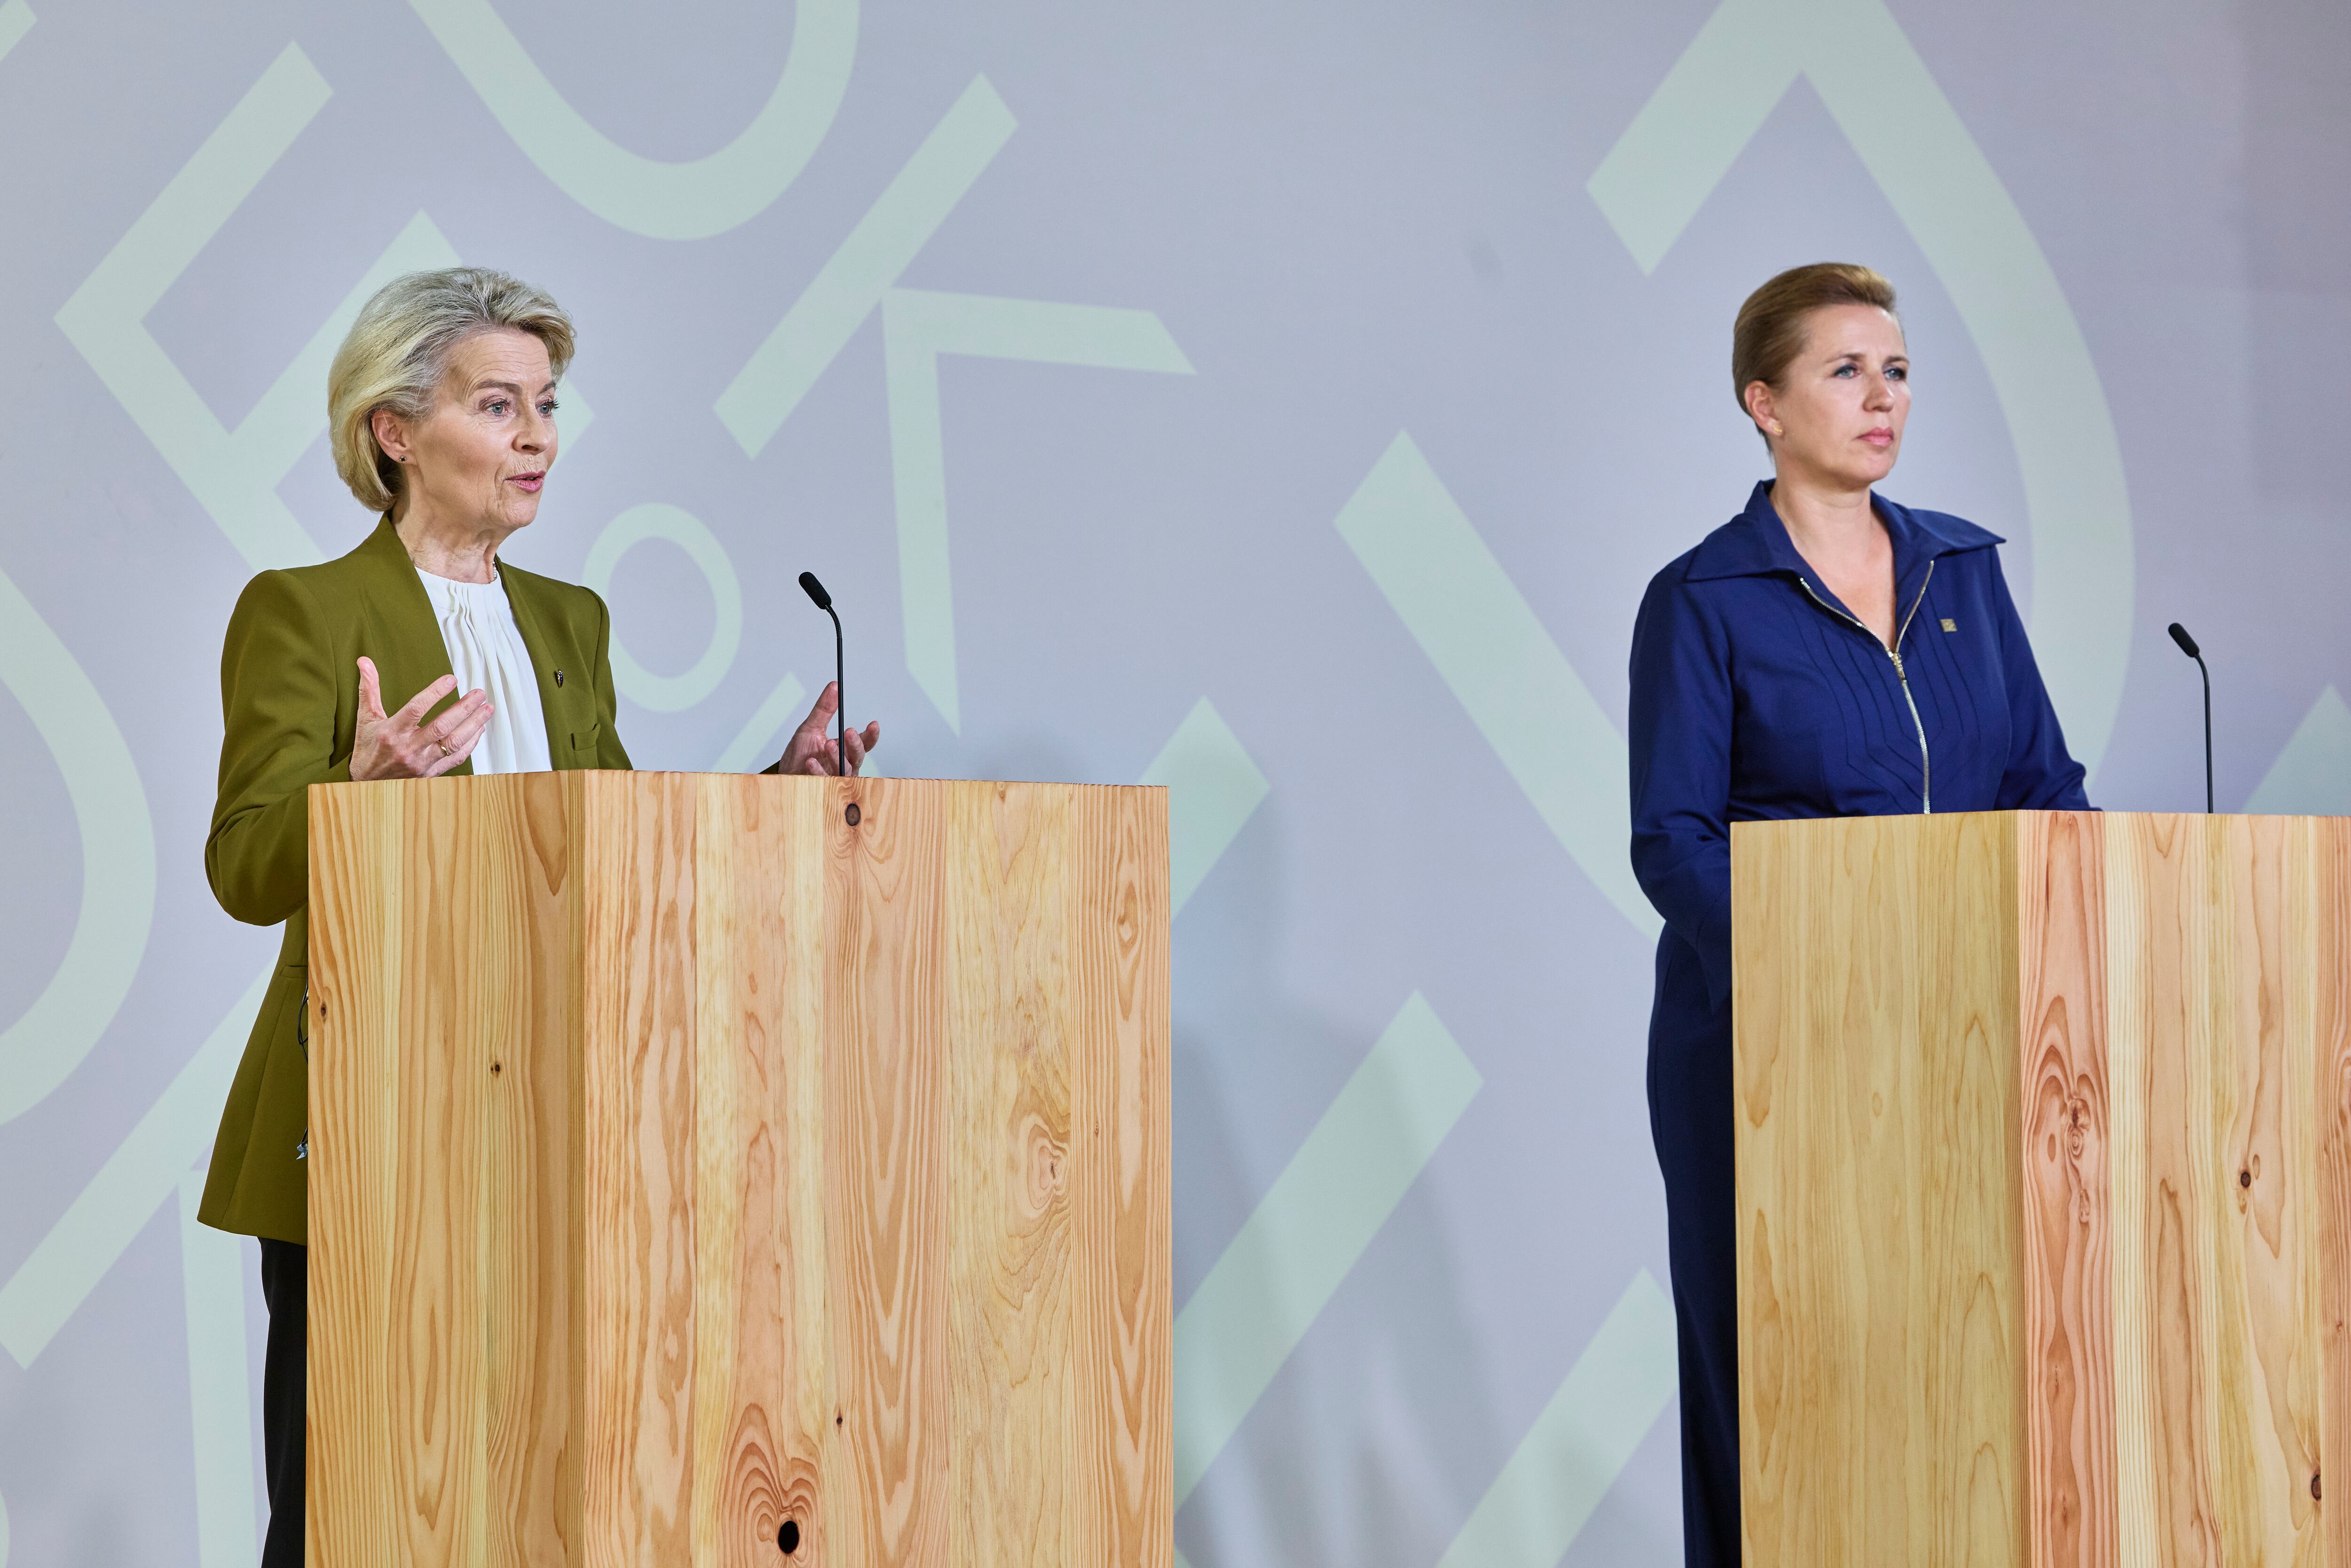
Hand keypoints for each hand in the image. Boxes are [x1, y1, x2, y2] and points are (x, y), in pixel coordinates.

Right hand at [350, 657, 492, 781]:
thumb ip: (369, 690)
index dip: (435, 693)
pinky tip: (479, 729)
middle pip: (442, 726)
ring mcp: (421, 763)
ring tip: (487, 709)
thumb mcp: (366, 718)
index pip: (416, 709)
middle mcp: (408, 748)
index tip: (451, 679)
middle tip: (480, 694)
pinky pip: (456, 758)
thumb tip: (364, 661)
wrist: (367, 785)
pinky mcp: (431, 773)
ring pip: (454, 743)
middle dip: (464, 709)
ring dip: (474, 725)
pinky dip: (471, 743)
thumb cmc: (368, 749)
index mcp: (391, 732)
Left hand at [776, 681, 879, 775]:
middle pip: (858, 756)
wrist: (785, 773)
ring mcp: (834, 775)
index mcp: (843, 748)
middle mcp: (842, 762)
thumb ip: (824, 708)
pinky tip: (811, 762)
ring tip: (828, 745)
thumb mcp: (811, 726)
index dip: (870, 735)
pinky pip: (825, 780)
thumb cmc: (799, 753)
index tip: (873, 724)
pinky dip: (818, 770)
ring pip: (845, 769)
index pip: (863, 743)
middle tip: (849, 732)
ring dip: (836, 756)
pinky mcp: (822, 785)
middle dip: (855, 743)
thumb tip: (834, 687)